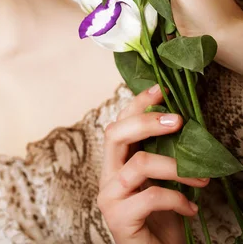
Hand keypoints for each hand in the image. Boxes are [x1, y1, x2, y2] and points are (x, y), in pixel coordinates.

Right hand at [98, 84, 208, 242]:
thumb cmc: (161, 220)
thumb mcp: (162, 181)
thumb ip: (162, 155)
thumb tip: (181, 122)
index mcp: (116, 163)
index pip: (119, 123)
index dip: (137, 103)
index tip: (161, 89)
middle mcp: (107, 176)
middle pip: (116, 133)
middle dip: (147, 121)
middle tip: (178, 121)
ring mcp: (110, 197)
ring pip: (138, 164)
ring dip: (176, 167)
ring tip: (202, 179)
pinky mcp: (119, 219)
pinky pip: (150, 198)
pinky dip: (177, 199)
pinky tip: (191, 208)